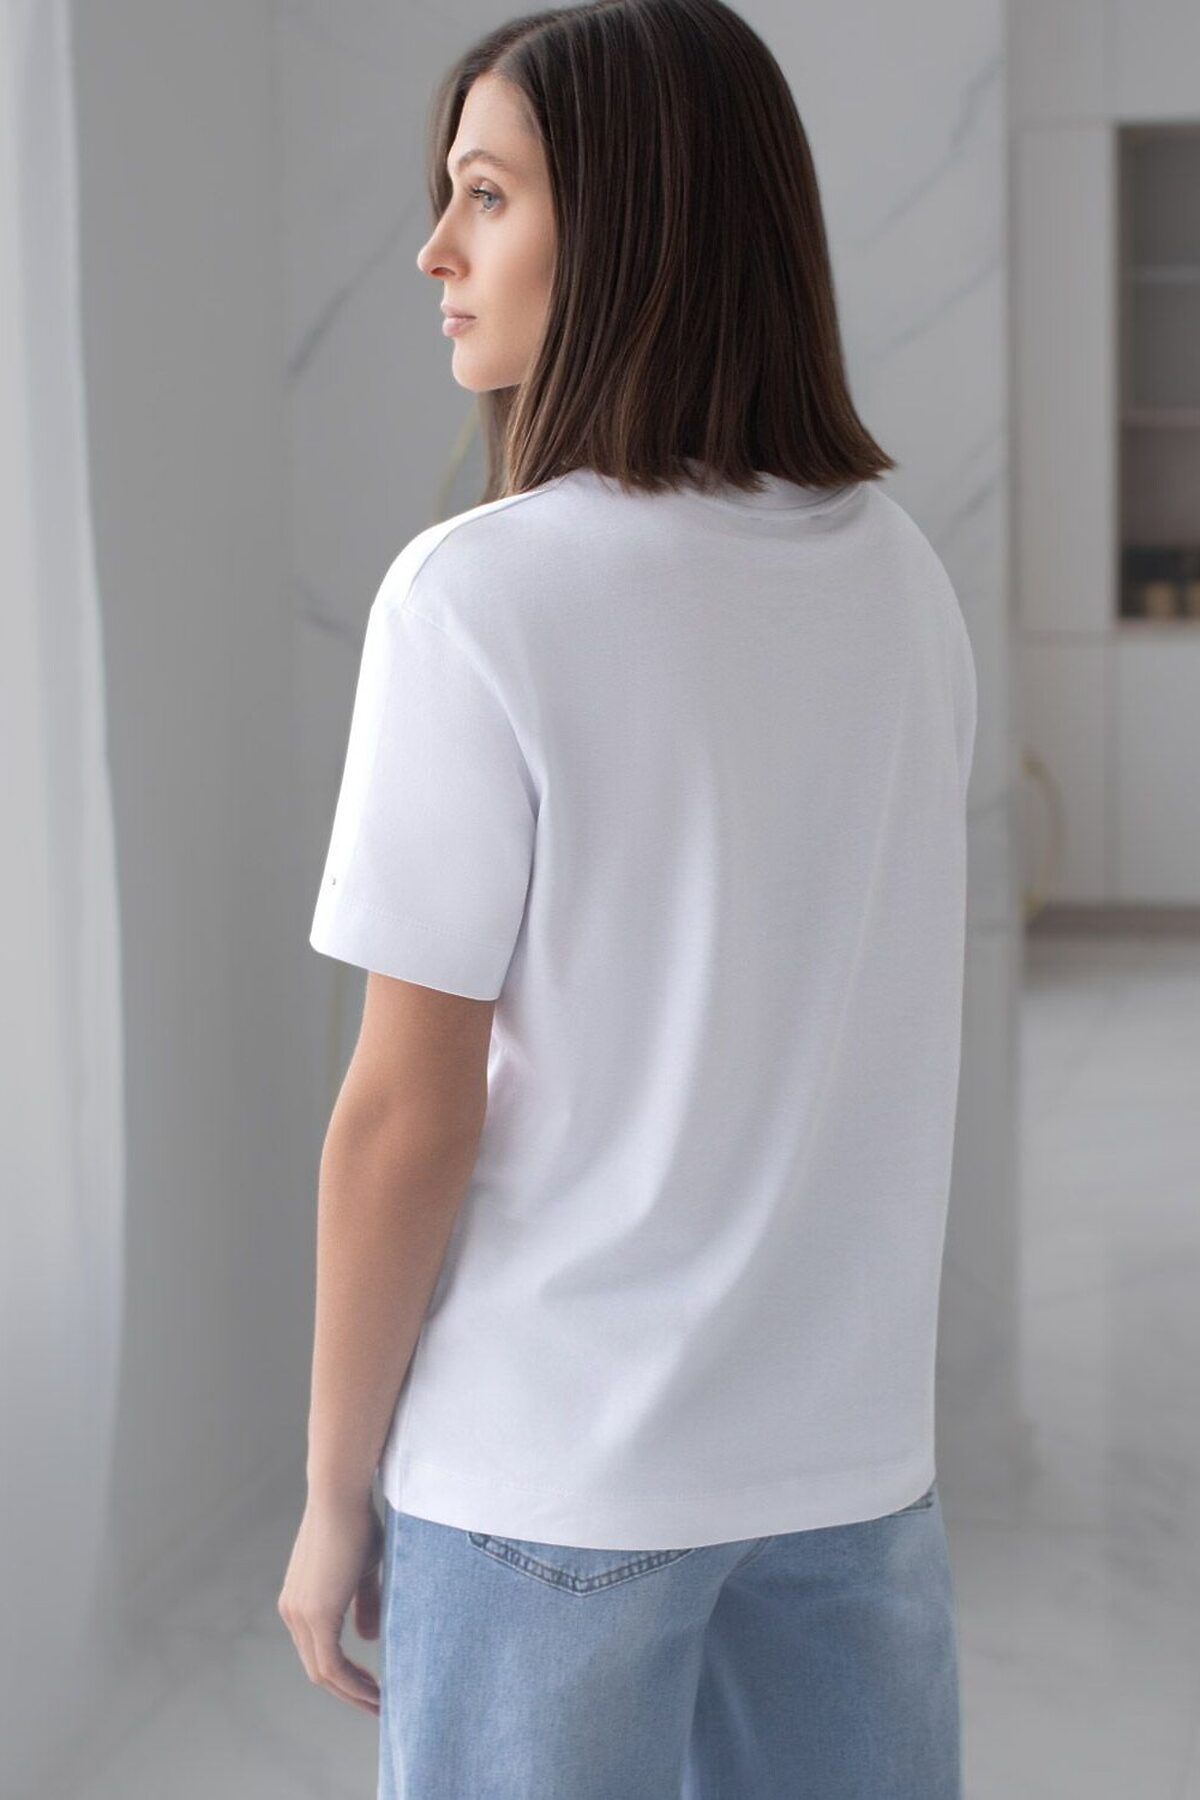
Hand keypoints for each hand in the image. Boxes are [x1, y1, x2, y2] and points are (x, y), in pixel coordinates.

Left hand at [277, 1492, 384, 1716]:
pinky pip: (332, 1666)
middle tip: (377, 1706)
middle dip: (348, 1692)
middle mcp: (292, 1612)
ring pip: (323, 1673)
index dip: (343, 1674)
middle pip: (317, 1669)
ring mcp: (300, 1615)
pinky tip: (376, 1691)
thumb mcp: (362, 1569)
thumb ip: (362, 1604)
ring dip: (353, 1693)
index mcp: (298, 1601)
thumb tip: (367, 1638)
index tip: (371, 1685)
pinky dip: (353, 1684)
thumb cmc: (356, 1522)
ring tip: (381, 1705)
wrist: (341, 1495)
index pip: (317, 1651)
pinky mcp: (316, 1615)